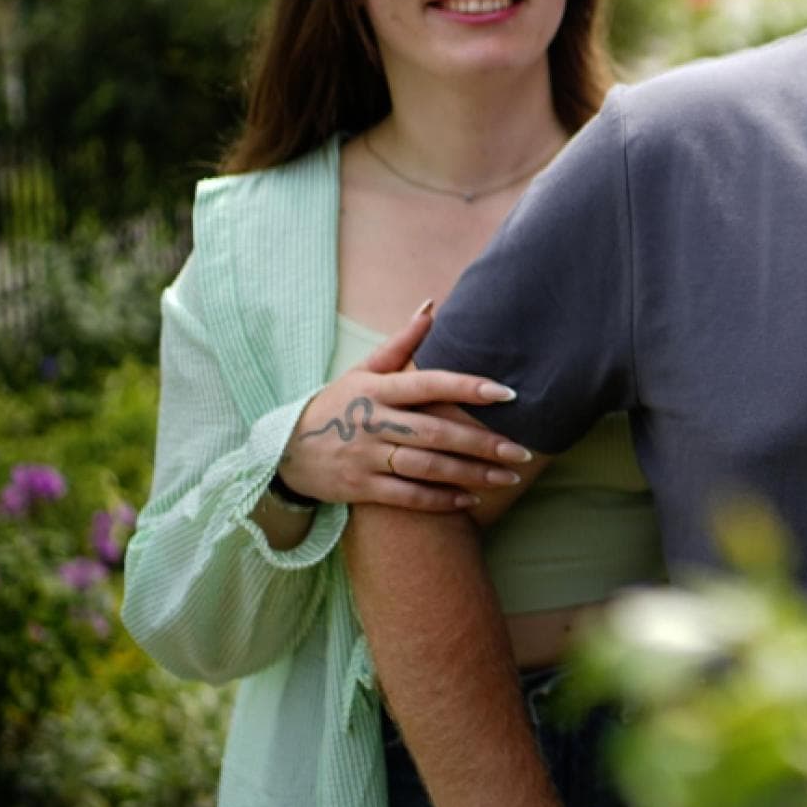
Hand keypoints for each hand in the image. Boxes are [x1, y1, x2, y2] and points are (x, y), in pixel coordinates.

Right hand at [275, 300, 532, 510]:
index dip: (468, 388)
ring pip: (427, 467)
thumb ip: (401, 344)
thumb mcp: (363, 371)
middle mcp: (373, 422)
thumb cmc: (338, 404)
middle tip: (522, 450)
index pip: (429, 384)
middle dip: (483, 442)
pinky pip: (407, 497)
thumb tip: (432, 306)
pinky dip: (440, 500)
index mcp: (378, 389)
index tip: (507, 394)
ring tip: (509, 475)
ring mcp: (366, 457)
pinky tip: (472, 499)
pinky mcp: (361, 488)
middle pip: (436, 432)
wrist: (284, 450)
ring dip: (471, 474)